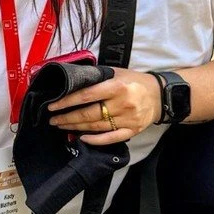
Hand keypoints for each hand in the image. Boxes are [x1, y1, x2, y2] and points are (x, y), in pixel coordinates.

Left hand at [47, 68, 161, 146]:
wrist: (160, 95)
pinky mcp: (132, 131)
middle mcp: (122, 104)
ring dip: (76, 127)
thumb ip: (97, 77)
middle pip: (89, 114)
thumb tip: (73, 81)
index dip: (67, 101)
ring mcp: (128, 119)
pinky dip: (95, 140)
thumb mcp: (117, 73)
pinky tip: (81, 138)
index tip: (52, 106)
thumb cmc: (135, 81)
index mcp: (117, 87)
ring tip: (62, 125)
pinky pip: (110, 138)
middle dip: (67, 118)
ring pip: (96, 127)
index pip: (86, 95)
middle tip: (53, 119)